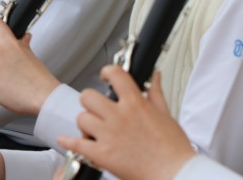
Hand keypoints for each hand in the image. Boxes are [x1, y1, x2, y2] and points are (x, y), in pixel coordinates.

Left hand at [58, 69, 194, 179]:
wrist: (175, 174)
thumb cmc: (173, 149)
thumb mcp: (166, 115)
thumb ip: (155, 93)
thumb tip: (154, 77)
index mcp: (135, 104)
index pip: (115, 74)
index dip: (106, 72)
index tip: (105, 77)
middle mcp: (120, 117)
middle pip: (88, 96)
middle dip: (90, 102)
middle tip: (96, 109)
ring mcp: (109, 135)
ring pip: (81, 118)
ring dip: (85, 124)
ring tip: (92, 130)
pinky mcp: (102, 155)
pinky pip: (77, 144)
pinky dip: (69, 142)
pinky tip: (66, 140)